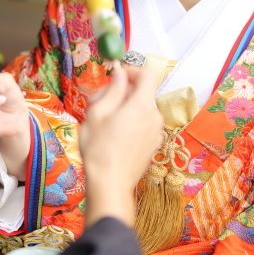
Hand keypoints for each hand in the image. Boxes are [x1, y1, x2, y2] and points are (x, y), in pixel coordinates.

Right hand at [79, 65, 161, 226]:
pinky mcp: (153, 145)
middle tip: (97, 102)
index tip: (118, 75)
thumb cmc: (99, 149)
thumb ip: (112, 90)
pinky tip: (112, 134)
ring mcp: (156, 133)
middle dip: (121, 92)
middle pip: (141, 93)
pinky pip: (143, 124)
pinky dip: (130, 122)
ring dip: (124, 108)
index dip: (133, 70)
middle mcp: (154, 117)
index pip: (148, 76)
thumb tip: (120, 75)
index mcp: (142, 106)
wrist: (109, 183)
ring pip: (141, 109)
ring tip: (102, 121)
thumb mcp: (97, 113)